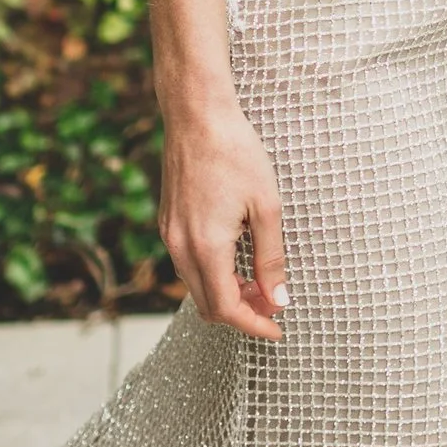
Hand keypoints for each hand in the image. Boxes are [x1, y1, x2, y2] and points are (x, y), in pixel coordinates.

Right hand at [157, 103, 288, 340]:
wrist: (197, 116)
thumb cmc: (236, 153)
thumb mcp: (267, 206)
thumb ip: (271, 258)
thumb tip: (279, 299)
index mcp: (206, 246)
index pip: (226, 308)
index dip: (254, 326)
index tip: (278, 330)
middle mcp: (180, 247)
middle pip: (208, 304)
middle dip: (242, 313)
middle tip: (274, 304)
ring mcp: (169, 235)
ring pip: (196, 286)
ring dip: (227, 293)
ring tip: (260, 282)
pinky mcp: (167, 223)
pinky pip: (187, 265)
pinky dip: (213, 274)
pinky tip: (237, 260)